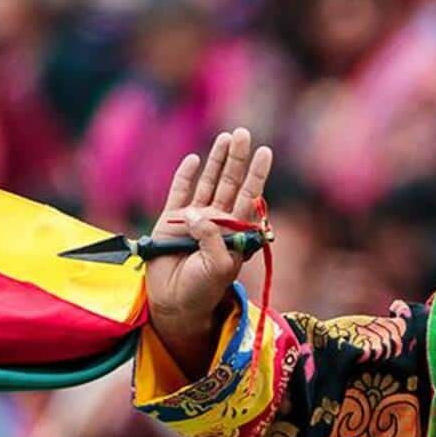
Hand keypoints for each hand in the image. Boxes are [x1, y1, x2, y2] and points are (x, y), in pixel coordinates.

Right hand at [147, 128, 273, 378]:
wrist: (174, 303)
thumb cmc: (203, 290)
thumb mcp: (219, 266)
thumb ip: (213, 237)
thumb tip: (197, 213)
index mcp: (235, 231)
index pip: (249, 196)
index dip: (256, 174)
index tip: (265, 151)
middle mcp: (218, 220)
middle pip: (230, 182)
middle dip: (237, 158)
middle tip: (243, 133)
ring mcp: (194, 218)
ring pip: (208, 183)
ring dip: (217, 161)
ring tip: (226, 137)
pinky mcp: (170, 220)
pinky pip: (179, 192)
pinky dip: (186, 176)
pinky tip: (194, 159)